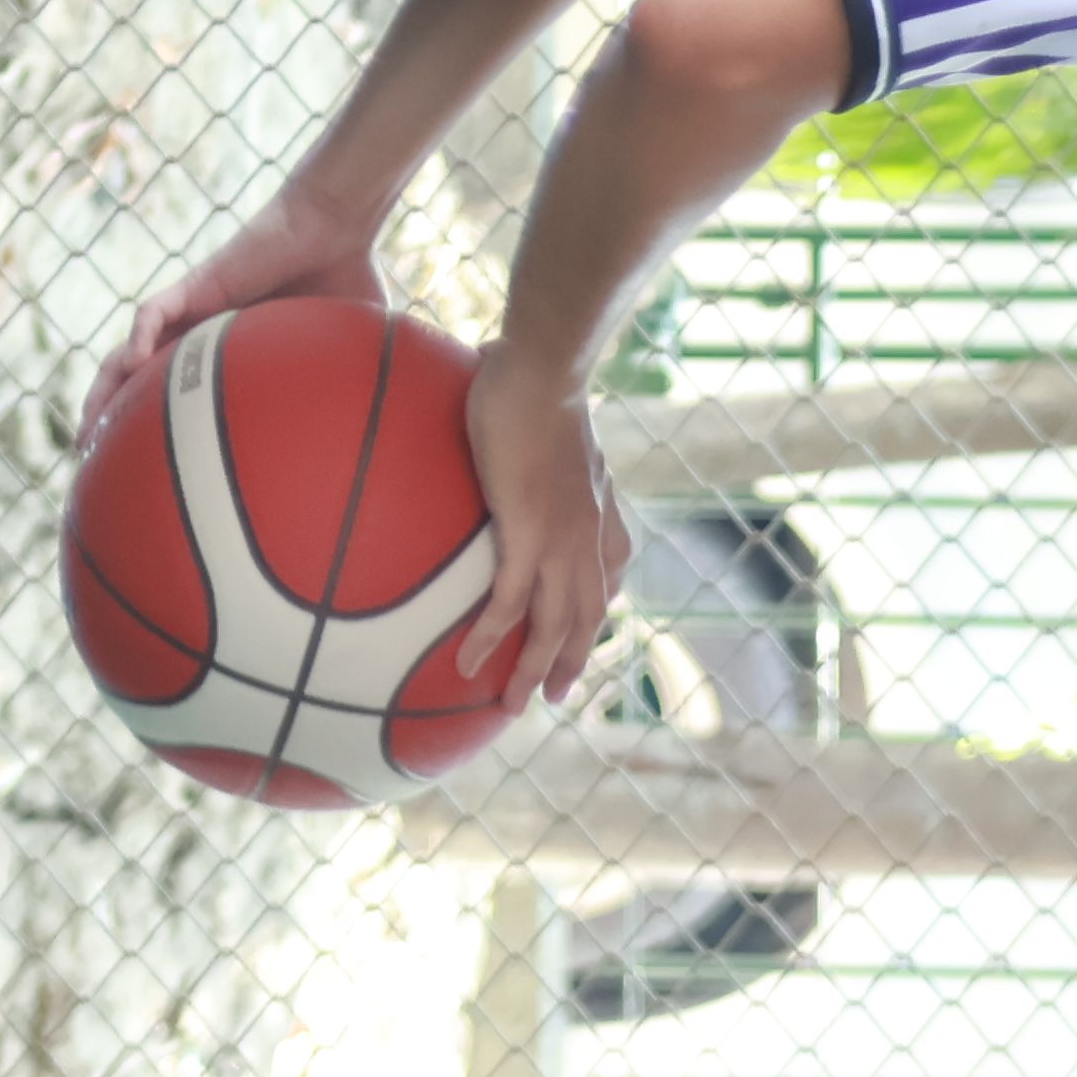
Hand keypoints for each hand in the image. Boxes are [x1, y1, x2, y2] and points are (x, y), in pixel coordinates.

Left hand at [80, 188, 395, 446]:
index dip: (152, 432)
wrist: (336, 229)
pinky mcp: (195, 284)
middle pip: (136, 383)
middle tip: (92, 460)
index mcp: (225, 357)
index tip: (137, 475)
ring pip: (129, 352)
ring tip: (88, 427)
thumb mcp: (342, 357)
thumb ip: (346, 395)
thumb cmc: (344, 283)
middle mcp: (198, 336)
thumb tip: (377, 445)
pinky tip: (134, 363)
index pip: (175, 399)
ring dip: (105, 387)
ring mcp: (192, 310)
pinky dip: (138, 336)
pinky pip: (153, 311)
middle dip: (110, 420)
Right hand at [452, 340, 631, 710]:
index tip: (578, 637)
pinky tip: (470, 666)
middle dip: (570, 661)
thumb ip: (531, 433)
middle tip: (549, 696)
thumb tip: (497, 400)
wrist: (544, 370)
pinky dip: (492, 638)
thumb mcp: (545, 422)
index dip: (595, 612)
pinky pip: (510, 602)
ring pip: (554, 625)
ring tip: (510, 705)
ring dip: (532, 670)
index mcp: (597, 512)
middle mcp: (588, 536)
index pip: (606, 576)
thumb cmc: (536, 381)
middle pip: (585, 617)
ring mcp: (562, 540)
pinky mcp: (529, 535)